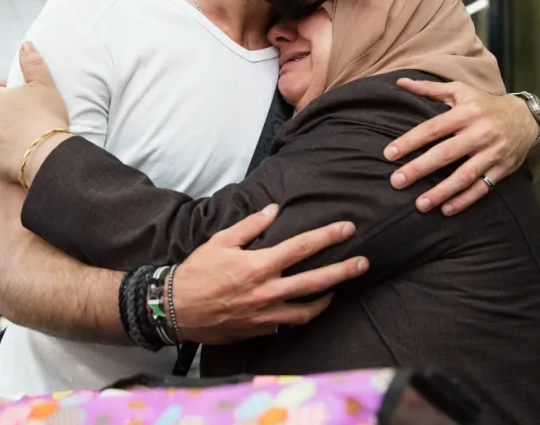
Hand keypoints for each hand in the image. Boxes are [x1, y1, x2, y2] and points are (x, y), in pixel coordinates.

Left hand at [0, 42, 70, 184]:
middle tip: (30, 131)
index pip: (2, 98)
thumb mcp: (45, 86)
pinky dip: (0, 160)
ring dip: (2, 142)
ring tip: (24, 147)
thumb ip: (34, 64)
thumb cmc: (47, 116)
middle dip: (7, 124)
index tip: (31, 114)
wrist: (44, 152)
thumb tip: (25, 44)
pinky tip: (16, 160)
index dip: (17, 107)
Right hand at [172, 204, 368, 344]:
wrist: (176, 309)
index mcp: (260, 265)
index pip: (303, 247)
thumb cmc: (197, 272)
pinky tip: (306, 306)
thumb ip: (251, 225)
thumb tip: (274, 210)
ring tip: (338, 289)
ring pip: (308, 310)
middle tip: (363, 263)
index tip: (347, 228)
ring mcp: (266, 315)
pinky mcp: (260, 330)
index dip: (328, 236)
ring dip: (327, 299)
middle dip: (343, 271)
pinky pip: (288, 324)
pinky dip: (300, 314)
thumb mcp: (221, 241)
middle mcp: (268, 291)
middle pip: (316, 281)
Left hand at [385, 79, 539, 215]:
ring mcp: (493, 153)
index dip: (410, 141)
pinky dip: (464, 201)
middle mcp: (480, 132)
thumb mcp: (460, 91)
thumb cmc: (484, 105)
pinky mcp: (503, 169)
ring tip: (420, 204)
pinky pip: (482, 188)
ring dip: (441, 192)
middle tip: (396, 182)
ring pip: (464, 176)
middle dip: (419, 169)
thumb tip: (401, 82)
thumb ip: (430, 89)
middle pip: (446, 153)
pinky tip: (445, 210)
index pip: (433, 128)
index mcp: (467, 112)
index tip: (389, 154)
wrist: (525, 118)